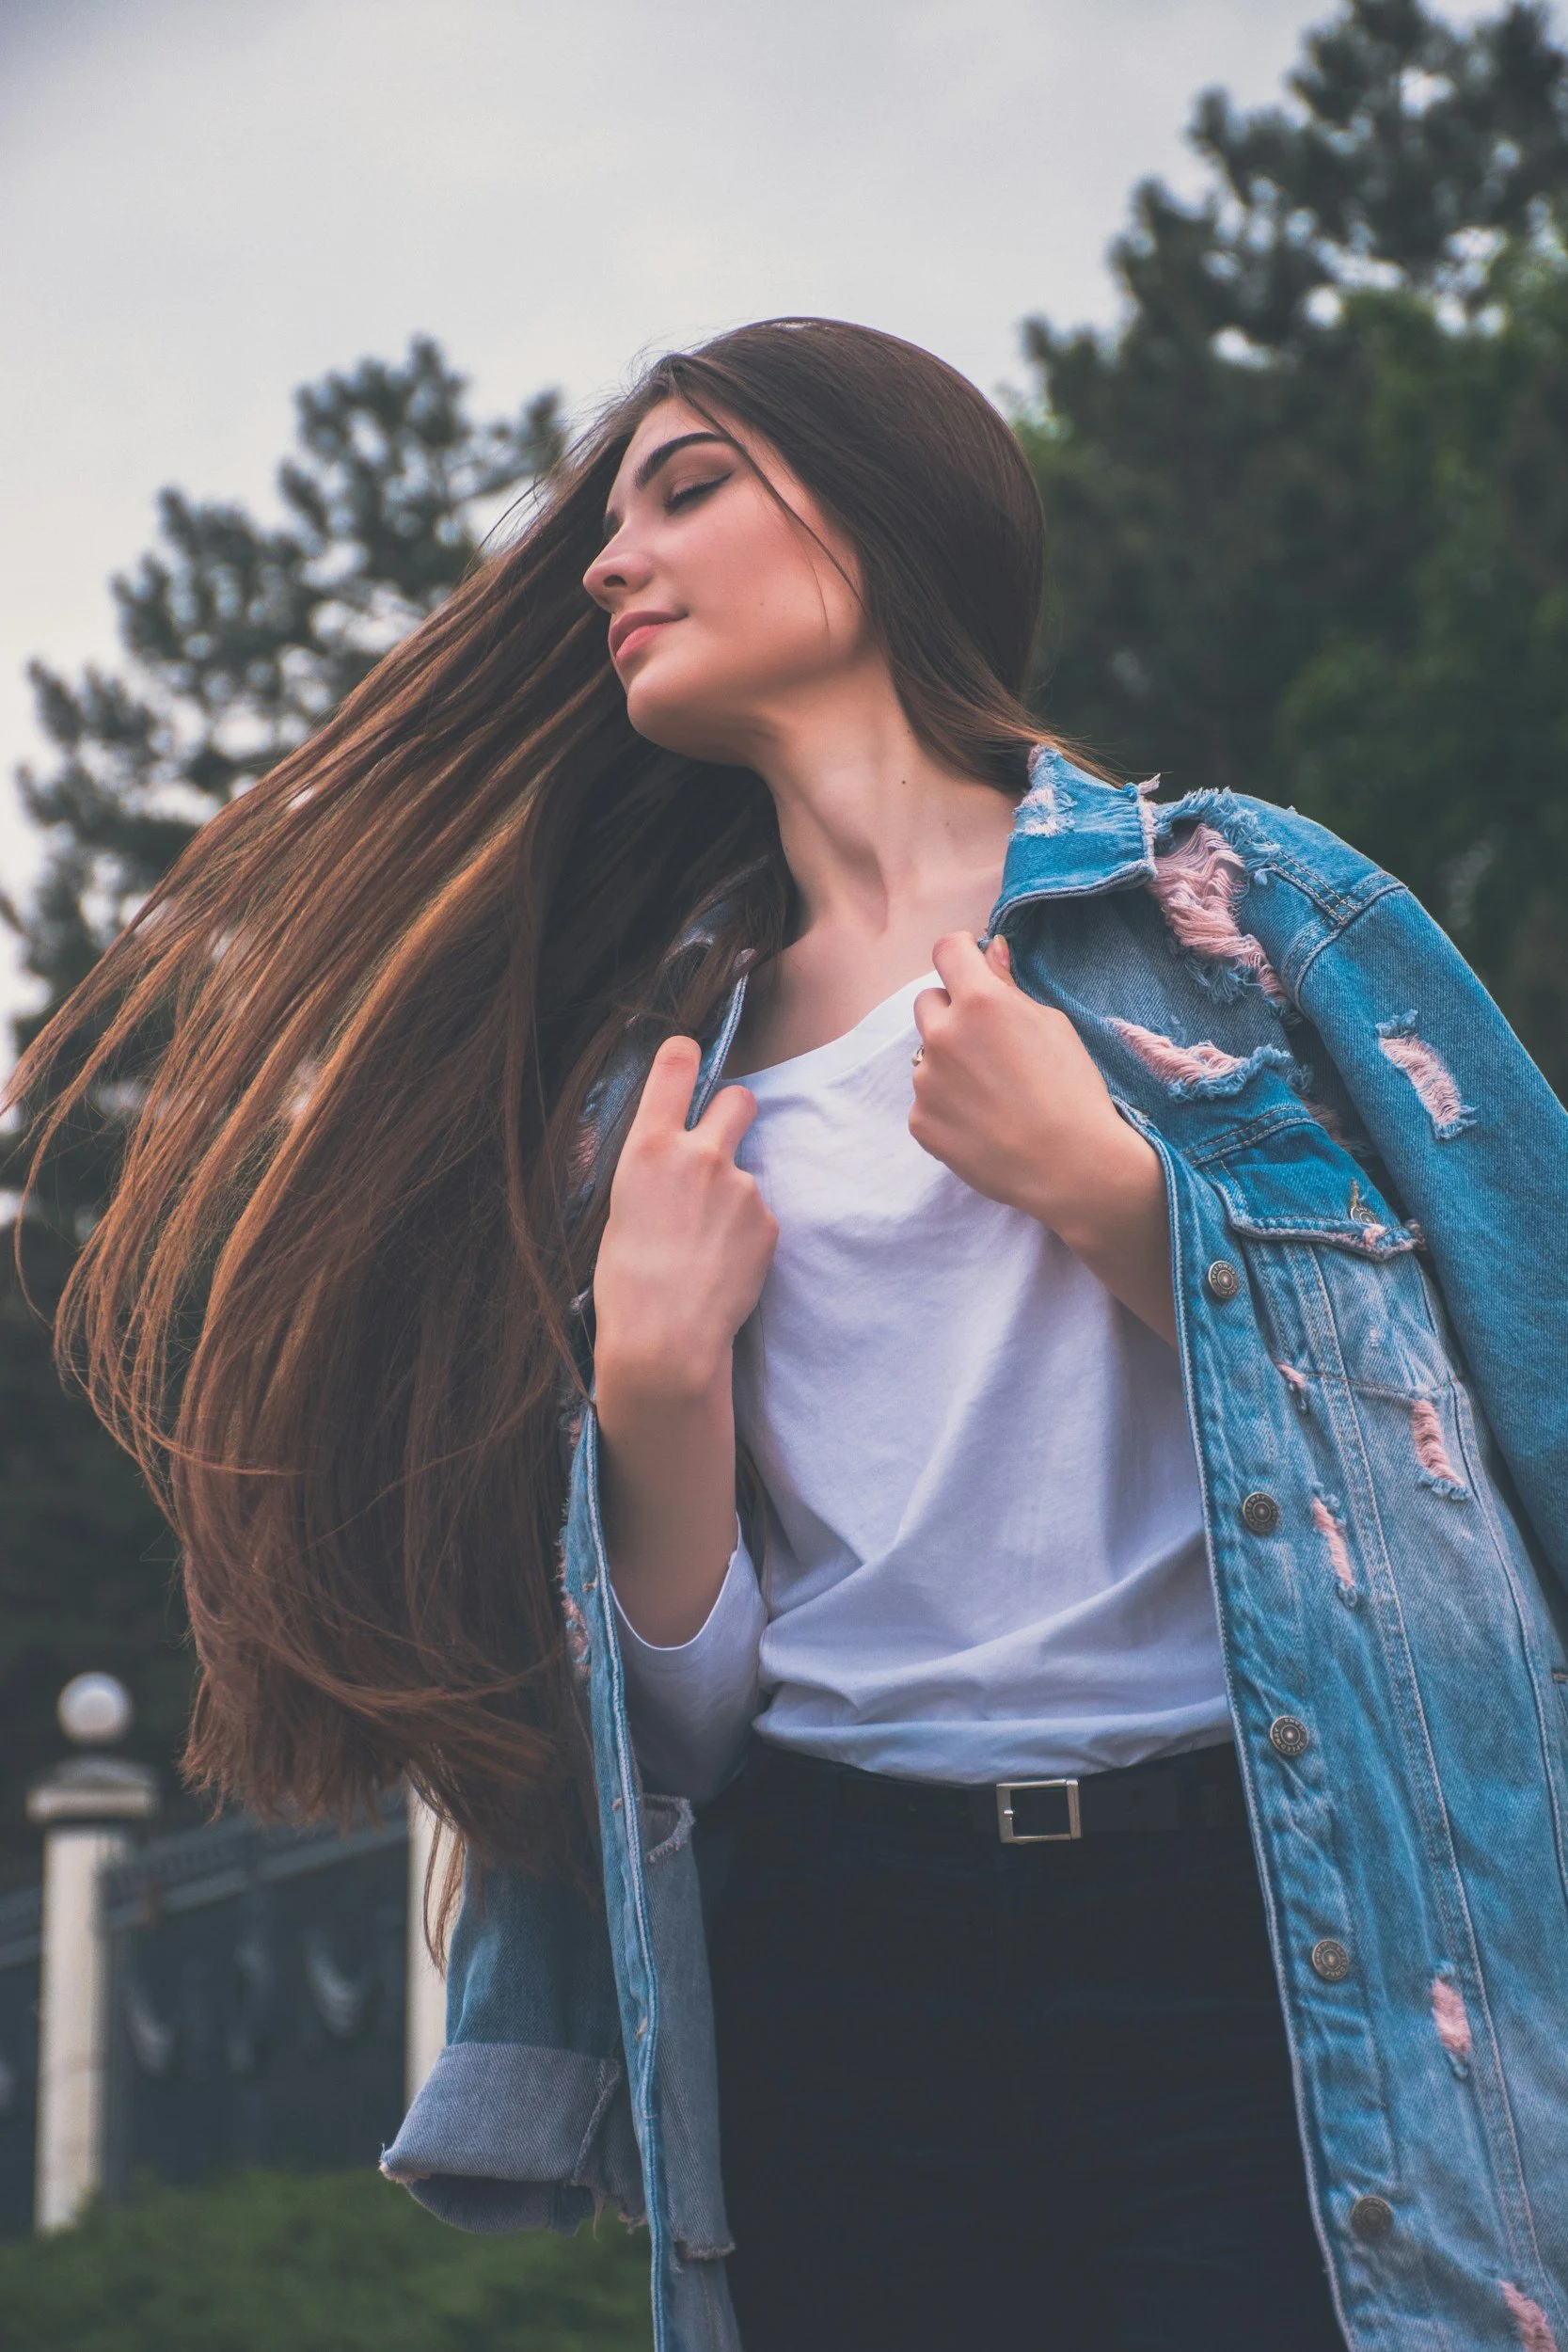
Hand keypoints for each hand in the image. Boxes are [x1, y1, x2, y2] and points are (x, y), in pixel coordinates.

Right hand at [593, 1036, 778, 1402]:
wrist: (666, 1341)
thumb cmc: (626, 1283)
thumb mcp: (616, 1209)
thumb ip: (646, 1167)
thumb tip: (656, 1152)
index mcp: (648, 1148)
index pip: (676, 1065)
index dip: (685, 1056)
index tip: (688, 1057)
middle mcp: (700, 1155)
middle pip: (739, 1098)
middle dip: (733, 1112)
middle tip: (718, 1145)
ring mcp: (741, 1187)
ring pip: (744, 1172)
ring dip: (731, 1196)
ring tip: (703, 1246)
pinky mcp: (767, 1221)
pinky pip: (757, 1215)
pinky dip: (744, 1235)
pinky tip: (721, 1266)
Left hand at [911, 933, 1175, 1341]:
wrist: (1071, 1165)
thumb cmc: (1073, 1090)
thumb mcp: (1053, 1025)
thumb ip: (1009, 986)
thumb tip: (987, 950)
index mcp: (979, 1002)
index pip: (946, 951)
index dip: (961, 955)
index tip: (972, 967)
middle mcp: (942, 1036)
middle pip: (928, 1002)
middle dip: (952, 1012)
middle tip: (990, 1043)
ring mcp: (926, 1081)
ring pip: (927, 1056)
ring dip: (950, 1063)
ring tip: (993, 1093)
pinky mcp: (921, 1121)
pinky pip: (928, 1099)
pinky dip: (948, 1105)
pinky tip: (983, 1122)